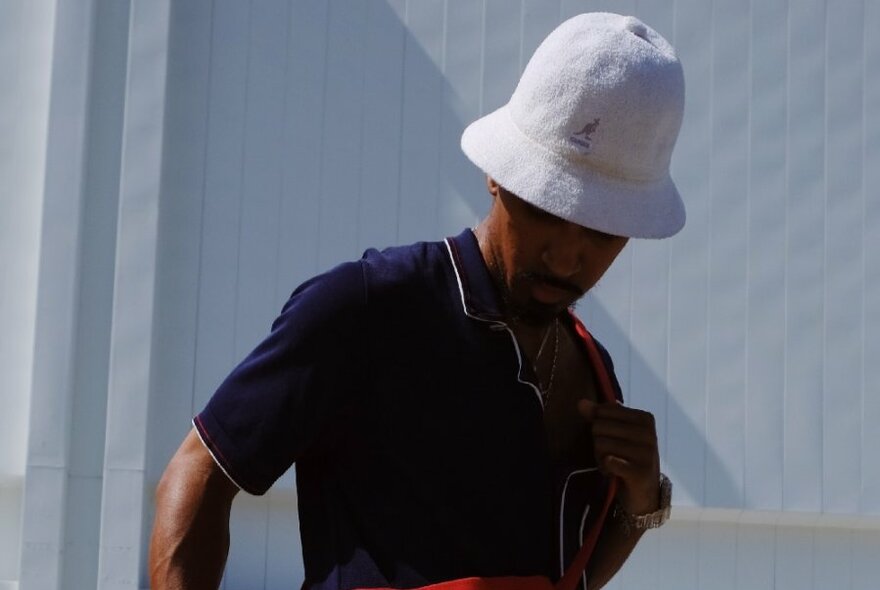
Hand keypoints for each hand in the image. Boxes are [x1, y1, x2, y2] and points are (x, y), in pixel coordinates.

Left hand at [578, 399, 659, 514]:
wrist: (643, 493)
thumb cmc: (626, 458)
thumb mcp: (614, 434)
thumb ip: (597, 416)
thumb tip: (581, 402)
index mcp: (645, 418)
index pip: (602, 411)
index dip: (599, 426)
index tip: (612, 440)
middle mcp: (649, 433)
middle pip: (599, 426)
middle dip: (598, 443)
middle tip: (611, 455)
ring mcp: (647, 453)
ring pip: (600, 444)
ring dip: (600, 458)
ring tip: (613, 465)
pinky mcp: (640, 472)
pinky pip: (607, 461)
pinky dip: (605, 468)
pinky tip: (614, 474)